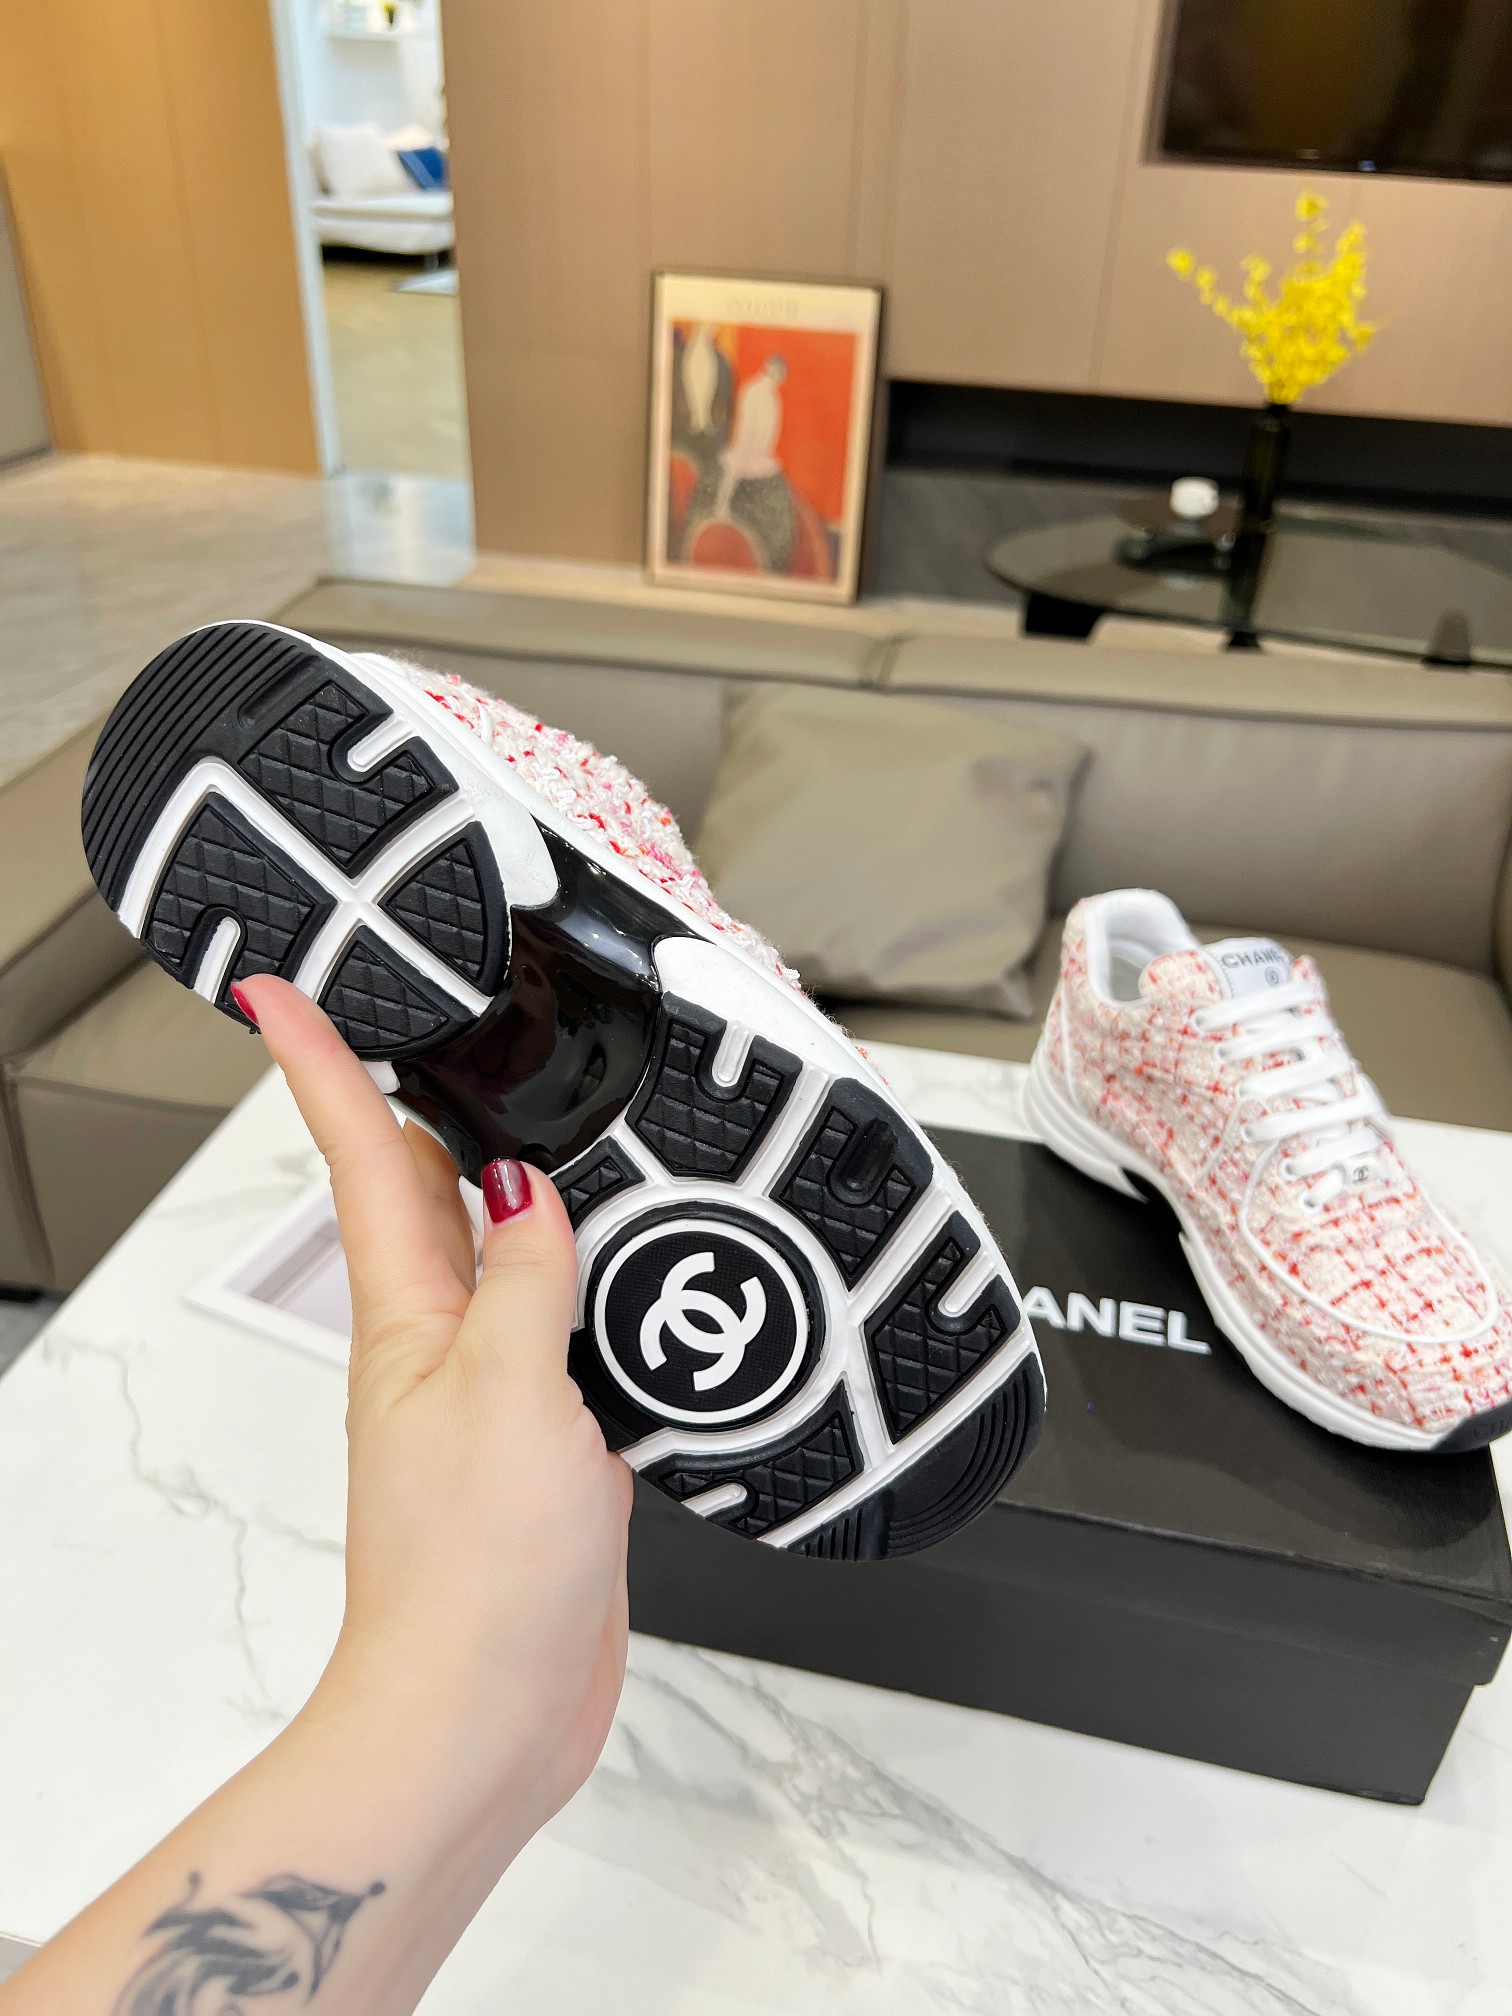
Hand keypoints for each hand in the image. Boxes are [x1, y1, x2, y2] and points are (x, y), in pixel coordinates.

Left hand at [236, 976, 632, 1836]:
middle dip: (419, 1100)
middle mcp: (441, 1342)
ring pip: (504, 1253)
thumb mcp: (509, 1394)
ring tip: (553, 1117)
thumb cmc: (472, 1577)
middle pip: (421, 1191)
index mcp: (408, 1315)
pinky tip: (639, 1267)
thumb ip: (527, 1279)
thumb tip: (529, 1190)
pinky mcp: (547, 1437)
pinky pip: (566, 1327)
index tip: (280, 989)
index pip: (358, 1156)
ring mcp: (494, 1389)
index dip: (317, 1064)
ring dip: (520, 1185)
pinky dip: (594, 1278)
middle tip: (432, 1020)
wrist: (488, 1711)